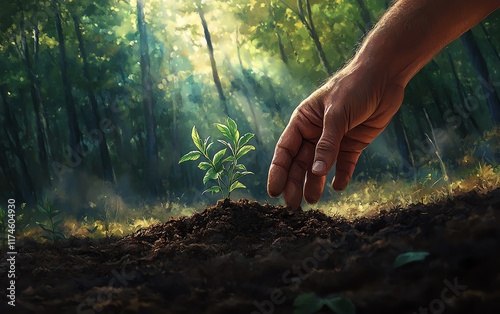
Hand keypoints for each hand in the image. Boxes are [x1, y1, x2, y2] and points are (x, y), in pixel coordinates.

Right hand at [267, 62, 404, 208]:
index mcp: (303, 121)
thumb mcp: (337, 114)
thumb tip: (316, 173)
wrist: (384, 76)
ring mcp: (334, 139)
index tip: (274, 191)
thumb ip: (327, 144)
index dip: (278, 171)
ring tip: (313, 201)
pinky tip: (338, 187)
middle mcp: (315, 132)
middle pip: (300, 162)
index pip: (285, 150)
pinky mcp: (353, 144)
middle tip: (293, 205)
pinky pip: (344, 165)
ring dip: (315, 183)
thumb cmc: (354, 87)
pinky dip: (341, 176)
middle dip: (294, 183)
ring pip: (320, 167)